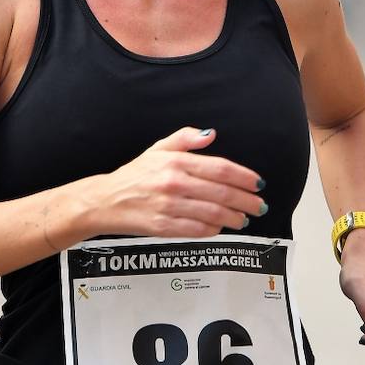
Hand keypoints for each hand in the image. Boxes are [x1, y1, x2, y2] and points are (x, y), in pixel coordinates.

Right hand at [82, 127, 267, 238]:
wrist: (105, 201)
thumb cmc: (135, 175)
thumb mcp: (157, 149)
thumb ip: (185, 139)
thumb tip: (210, 134)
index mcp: (175, 162)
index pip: (219, 168)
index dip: (243, 177)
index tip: (258, 183)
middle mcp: (173, 183)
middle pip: (221, 193)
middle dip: (246, 200)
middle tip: (259, 205)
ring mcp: (168, 207)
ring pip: (213, 213)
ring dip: (234, 217)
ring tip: (244, 218)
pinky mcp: (163, 228)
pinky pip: (198, 230)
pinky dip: (214, 229)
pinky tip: (221, 227)